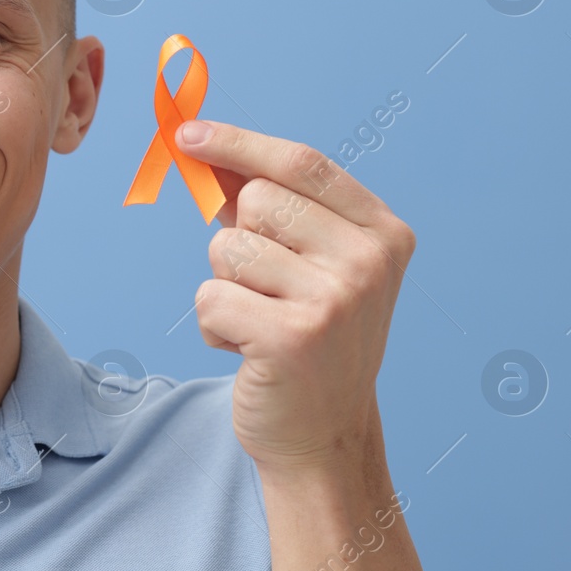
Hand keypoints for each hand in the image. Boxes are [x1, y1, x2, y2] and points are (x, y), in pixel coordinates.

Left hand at [175, 119, 415, 478]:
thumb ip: (270, 208)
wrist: (324, 436)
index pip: (302, 163)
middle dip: (239, 238)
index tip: (188, 134)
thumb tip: (204, 147)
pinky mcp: (293, 337)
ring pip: (227, 248)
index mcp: (382, 233)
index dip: (239, 143)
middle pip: (258, 200)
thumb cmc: (307, 340)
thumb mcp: (308, 265)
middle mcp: (368, 261)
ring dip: (225, 286)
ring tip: (260, 322)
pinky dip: (214, 325)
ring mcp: (336, 299)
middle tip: (264, 288)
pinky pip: (210, 297)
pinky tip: (247, 350)